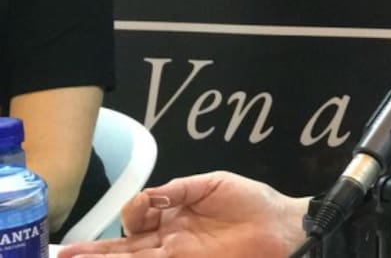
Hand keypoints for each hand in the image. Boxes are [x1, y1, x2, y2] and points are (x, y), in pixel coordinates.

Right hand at [58, 171, 308, 257]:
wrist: (282, 226)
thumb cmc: (253, 202)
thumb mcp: (212, 184)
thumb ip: (177, 189)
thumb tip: (147, 196)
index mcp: (174, 214)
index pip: (136, 217)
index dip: (132, 213)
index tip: (142, 211)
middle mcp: (170, 239)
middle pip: (125, 248)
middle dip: (94, 252)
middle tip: (63, 255)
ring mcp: (178, 256)